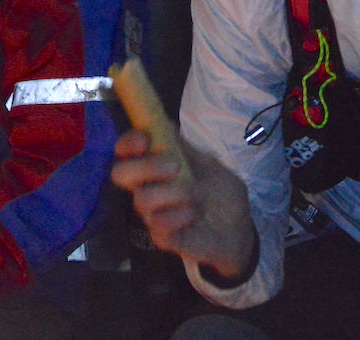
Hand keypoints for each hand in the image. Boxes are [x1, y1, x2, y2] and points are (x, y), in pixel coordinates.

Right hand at [112, 129, 255, 278]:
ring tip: (196, 198)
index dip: (129, 142)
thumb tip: (164, 123)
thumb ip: (187, 149)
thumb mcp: (210, 166)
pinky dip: (179, 217)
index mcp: (157, 166)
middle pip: (121, 173)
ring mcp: (153, 213)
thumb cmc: (222, 195)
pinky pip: (158, 225)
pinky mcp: (163, 237)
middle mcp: (148, 188)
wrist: (239, 230)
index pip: (126, 150)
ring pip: (141, 199)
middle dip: (146, 166)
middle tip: (175, 167)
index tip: (145, 140)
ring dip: (173, 194)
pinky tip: (194, 216)